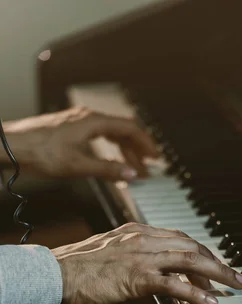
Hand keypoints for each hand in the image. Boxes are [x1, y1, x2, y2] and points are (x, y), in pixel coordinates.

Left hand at [3, 107, 157, 179]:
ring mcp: (79, 123)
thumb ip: (108, 170)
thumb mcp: (78, 165)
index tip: (156, 158)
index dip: (146, 144)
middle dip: (138, 149)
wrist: (11, 146)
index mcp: (94, 122)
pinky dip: (110, 149)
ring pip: (111, 134)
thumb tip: (130, 175)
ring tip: (132, 168)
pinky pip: (99, 136)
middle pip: (123, 130)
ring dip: (124, 150)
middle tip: (148, 165)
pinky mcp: (71, 130)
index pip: (130, 129)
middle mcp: (88, 118)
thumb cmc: (39, 151)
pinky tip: (110, 161)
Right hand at [52, 223, 241, 303]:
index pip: (180, 238)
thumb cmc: (78, 266)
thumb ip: (134, 254)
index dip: (201, 252)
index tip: (213, 266)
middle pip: (191, 245)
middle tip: (233, 277)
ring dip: (218, 273)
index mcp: (137, 231)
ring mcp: (142, 257)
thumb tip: (152, 269)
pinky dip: (196, 293)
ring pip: (190, 260)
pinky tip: (210, 302)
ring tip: (235, 285)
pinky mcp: (137, 278)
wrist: (56, 273)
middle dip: (217, 262)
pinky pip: (174, 285)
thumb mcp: (110, 250)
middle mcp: (143, 239)